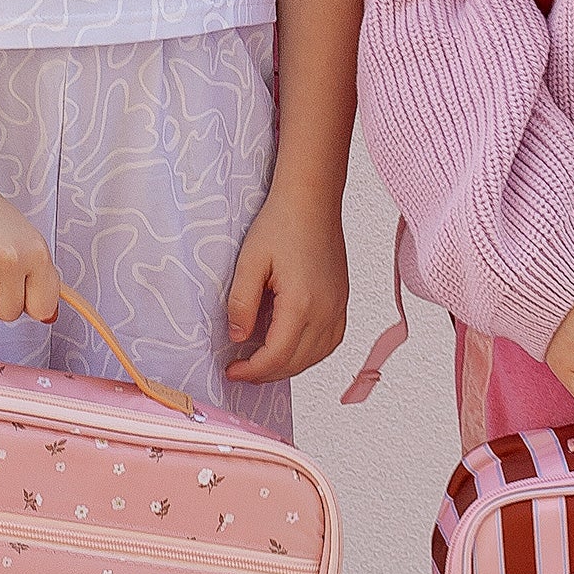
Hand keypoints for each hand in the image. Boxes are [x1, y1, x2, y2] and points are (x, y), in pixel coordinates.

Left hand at [224, 176, 350, 383]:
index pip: (276, 357)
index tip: (231, 372)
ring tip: (263, 362)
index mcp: (302, 304)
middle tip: (241, 371)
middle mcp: (326, 311)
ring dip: (289, 366)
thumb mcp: (249, 261)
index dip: (252, 371)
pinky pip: (331, 342)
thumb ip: (241, 303)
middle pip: (297, 363)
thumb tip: (238, 337)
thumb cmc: (281, 223)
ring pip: (316, 357)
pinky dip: (310, 354)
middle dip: (267, 374)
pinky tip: (292, 348)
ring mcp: (338, 307)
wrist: (312, 200)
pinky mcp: (342, 300)